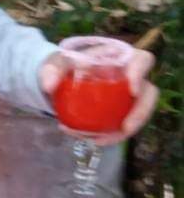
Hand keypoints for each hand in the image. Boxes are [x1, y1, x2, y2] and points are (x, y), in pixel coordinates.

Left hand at [39, 48, 157, 145]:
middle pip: (149, 93)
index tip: (132, 88)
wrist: (64, 79)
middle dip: (141, 112)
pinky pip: (123, 127)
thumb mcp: (58, 63)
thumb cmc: (68, 65)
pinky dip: (111, 136)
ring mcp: (128, 97)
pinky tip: (95, 141)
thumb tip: (48, 86)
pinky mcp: (122, 113)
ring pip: (138, 114)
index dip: (141, 72)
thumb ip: (51, 69)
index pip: (142, 59)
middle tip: (126, 127)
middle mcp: (131, 77)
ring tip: (102, 140)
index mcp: (121, 57)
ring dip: (123, 131)